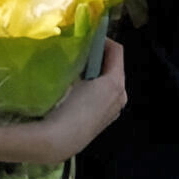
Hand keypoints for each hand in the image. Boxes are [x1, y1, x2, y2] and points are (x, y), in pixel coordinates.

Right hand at [0, 38, 126, 164]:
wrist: (57, 142)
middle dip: (101, 57)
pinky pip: (106, 97)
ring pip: (111, 83)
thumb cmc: (64, 105)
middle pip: (115, 67)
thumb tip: (79, 50)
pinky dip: (98, 89)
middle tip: (83, 53)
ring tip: (80, 71)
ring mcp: (116, 110)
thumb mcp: (71, 77)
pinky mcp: (107, 121)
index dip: (104, 40)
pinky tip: (80, 92)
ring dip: (99, 74)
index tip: (91, 37)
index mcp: (116, 81)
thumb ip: (79, 61)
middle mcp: (122, 95)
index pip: (117, 51)